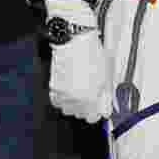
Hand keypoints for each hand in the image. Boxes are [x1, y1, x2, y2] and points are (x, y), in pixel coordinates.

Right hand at [45, 0, 111, 122]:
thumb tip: (106, 111)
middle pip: (80, 115)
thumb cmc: (92, 53)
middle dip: (87, 107)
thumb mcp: (106, 75)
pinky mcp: (53, 87)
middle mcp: (75, 99)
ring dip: (74, 103)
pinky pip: (58, 101)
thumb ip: (105, 96)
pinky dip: (63, 97)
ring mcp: (63, 94)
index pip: (93, 118)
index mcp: (91, 97)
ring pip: (68, 109)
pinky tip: (69, 86)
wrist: (74, 40)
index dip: (98, 111)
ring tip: (79, 88)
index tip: (100, 105)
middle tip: (91, 93)